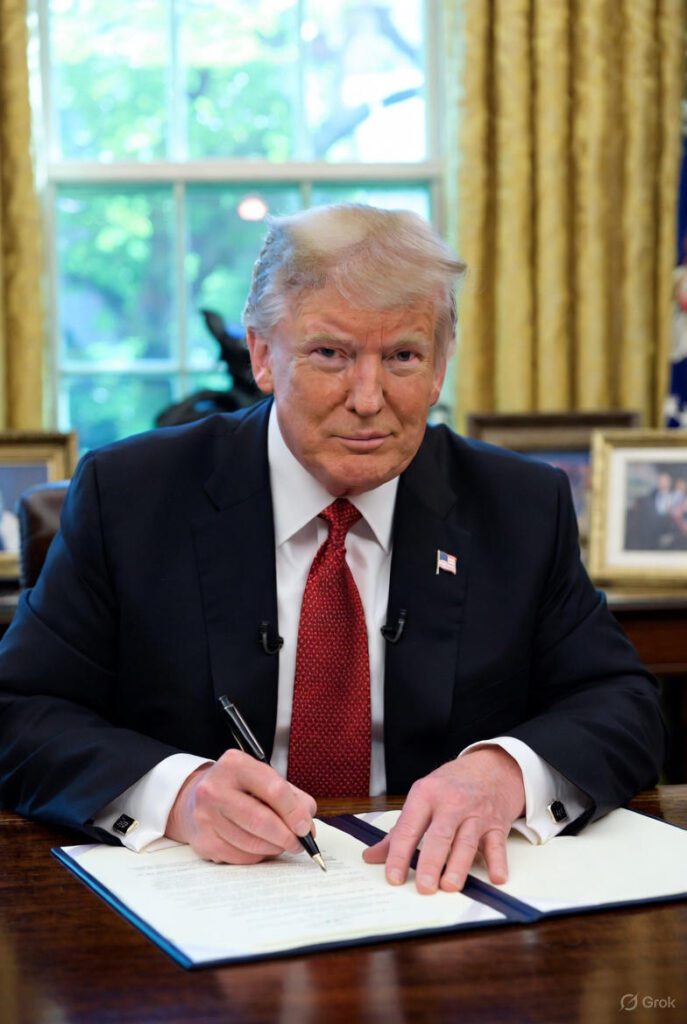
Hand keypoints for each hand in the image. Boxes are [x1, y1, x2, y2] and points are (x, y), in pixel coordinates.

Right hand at [165, 749, 316, 863]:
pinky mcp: (203, 841)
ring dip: (274, 848)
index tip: (305, 827)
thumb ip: (291, 797)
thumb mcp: (262, 779)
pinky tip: (259, 847)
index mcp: (235, 764)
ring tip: (280, 843)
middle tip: (299, 843)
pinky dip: (257, 856)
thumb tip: (307, 826)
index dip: (295, 812)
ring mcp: (206, 816)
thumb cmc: (238, 789)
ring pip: (252, 843)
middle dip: (287, 836)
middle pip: (262, 821)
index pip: (274, 790)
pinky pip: (240, 857)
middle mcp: (215, 788)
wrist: (193, 800)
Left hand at [362, 747, 524, 893]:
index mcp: (426, 795)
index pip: (408, 828)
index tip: (393, 877)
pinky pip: (497, 845)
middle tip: (424, 887)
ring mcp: (476, 814)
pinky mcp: (496, 824)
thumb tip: (372, 857)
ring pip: (467, 842)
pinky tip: (496, 878)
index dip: (399, 854)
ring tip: (449, 886)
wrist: (489, 768)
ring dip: (458, 866)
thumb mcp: (422, 798)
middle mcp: (451, 803)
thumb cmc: (450, 786)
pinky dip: (498, 862)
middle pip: (439, 836)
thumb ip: (399, 830)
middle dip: (431, 863)